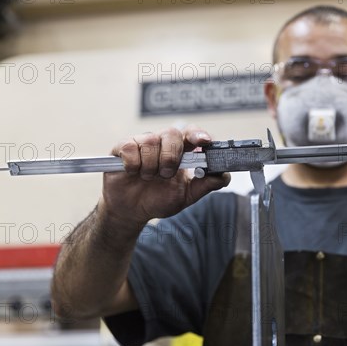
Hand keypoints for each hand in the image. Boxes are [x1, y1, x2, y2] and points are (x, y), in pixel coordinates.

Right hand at [99, 126, 229, 233]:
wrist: (132, 212)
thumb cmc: (158, 199)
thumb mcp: (186, 196)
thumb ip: (206, 185)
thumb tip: (224, 175)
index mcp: (180, 151)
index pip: (192, 133)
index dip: (198, 134)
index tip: (204, 142)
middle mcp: (162, 143)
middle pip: (172, 133)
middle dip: (171, 157)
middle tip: (166, 175)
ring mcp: (142, 143)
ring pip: (150, 141)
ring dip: (151, 166)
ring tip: (148, 178)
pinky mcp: (122, 147)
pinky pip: (131, 147)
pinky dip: (134, 165)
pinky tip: (132, 173)